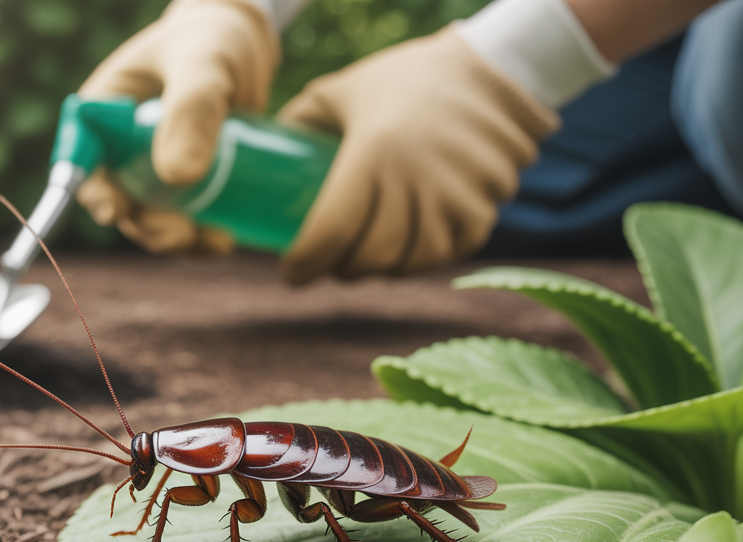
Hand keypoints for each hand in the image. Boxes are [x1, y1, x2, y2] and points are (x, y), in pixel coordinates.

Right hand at [76, 0, 278, 255]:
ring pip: (151, 218)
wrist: (246, 44)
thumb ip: (191, 111)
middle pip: (118, 201)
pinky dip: (200, 238)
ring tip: (217, 241)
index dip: (93, 192)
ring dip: (176, 240)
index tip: (114, 211)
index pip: (81, 161)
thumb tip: (179, 176)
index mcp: (102, 113)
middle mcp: (120, 147)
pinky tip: (226, 238)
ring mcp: (150, 168)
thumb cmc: (215, 40)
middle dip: (146, 226)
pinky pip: (183, 220)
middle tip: (182, 234)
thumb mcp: (204, 66)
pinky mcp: (183, 184)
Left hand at [278, 27, 559, 282]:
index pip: (331, 232)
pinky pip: (448, 254)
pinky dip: (422, 262)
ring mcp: (455, 196)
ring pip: (409, 262)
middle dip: (341, 270)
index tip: (291, 272)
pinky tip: (405, 256)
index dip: (305, 263)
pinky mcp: (484, 207)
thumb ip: (298, 124)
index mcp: (372, 153)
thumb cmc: (398, 81)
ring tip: (364, 262)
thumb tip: (258, 162)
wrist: (484, 68)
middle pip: (369, 256)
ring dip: (381, 271)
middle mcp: (415, 178)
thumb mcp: (338, 92)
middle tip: (328, 265)